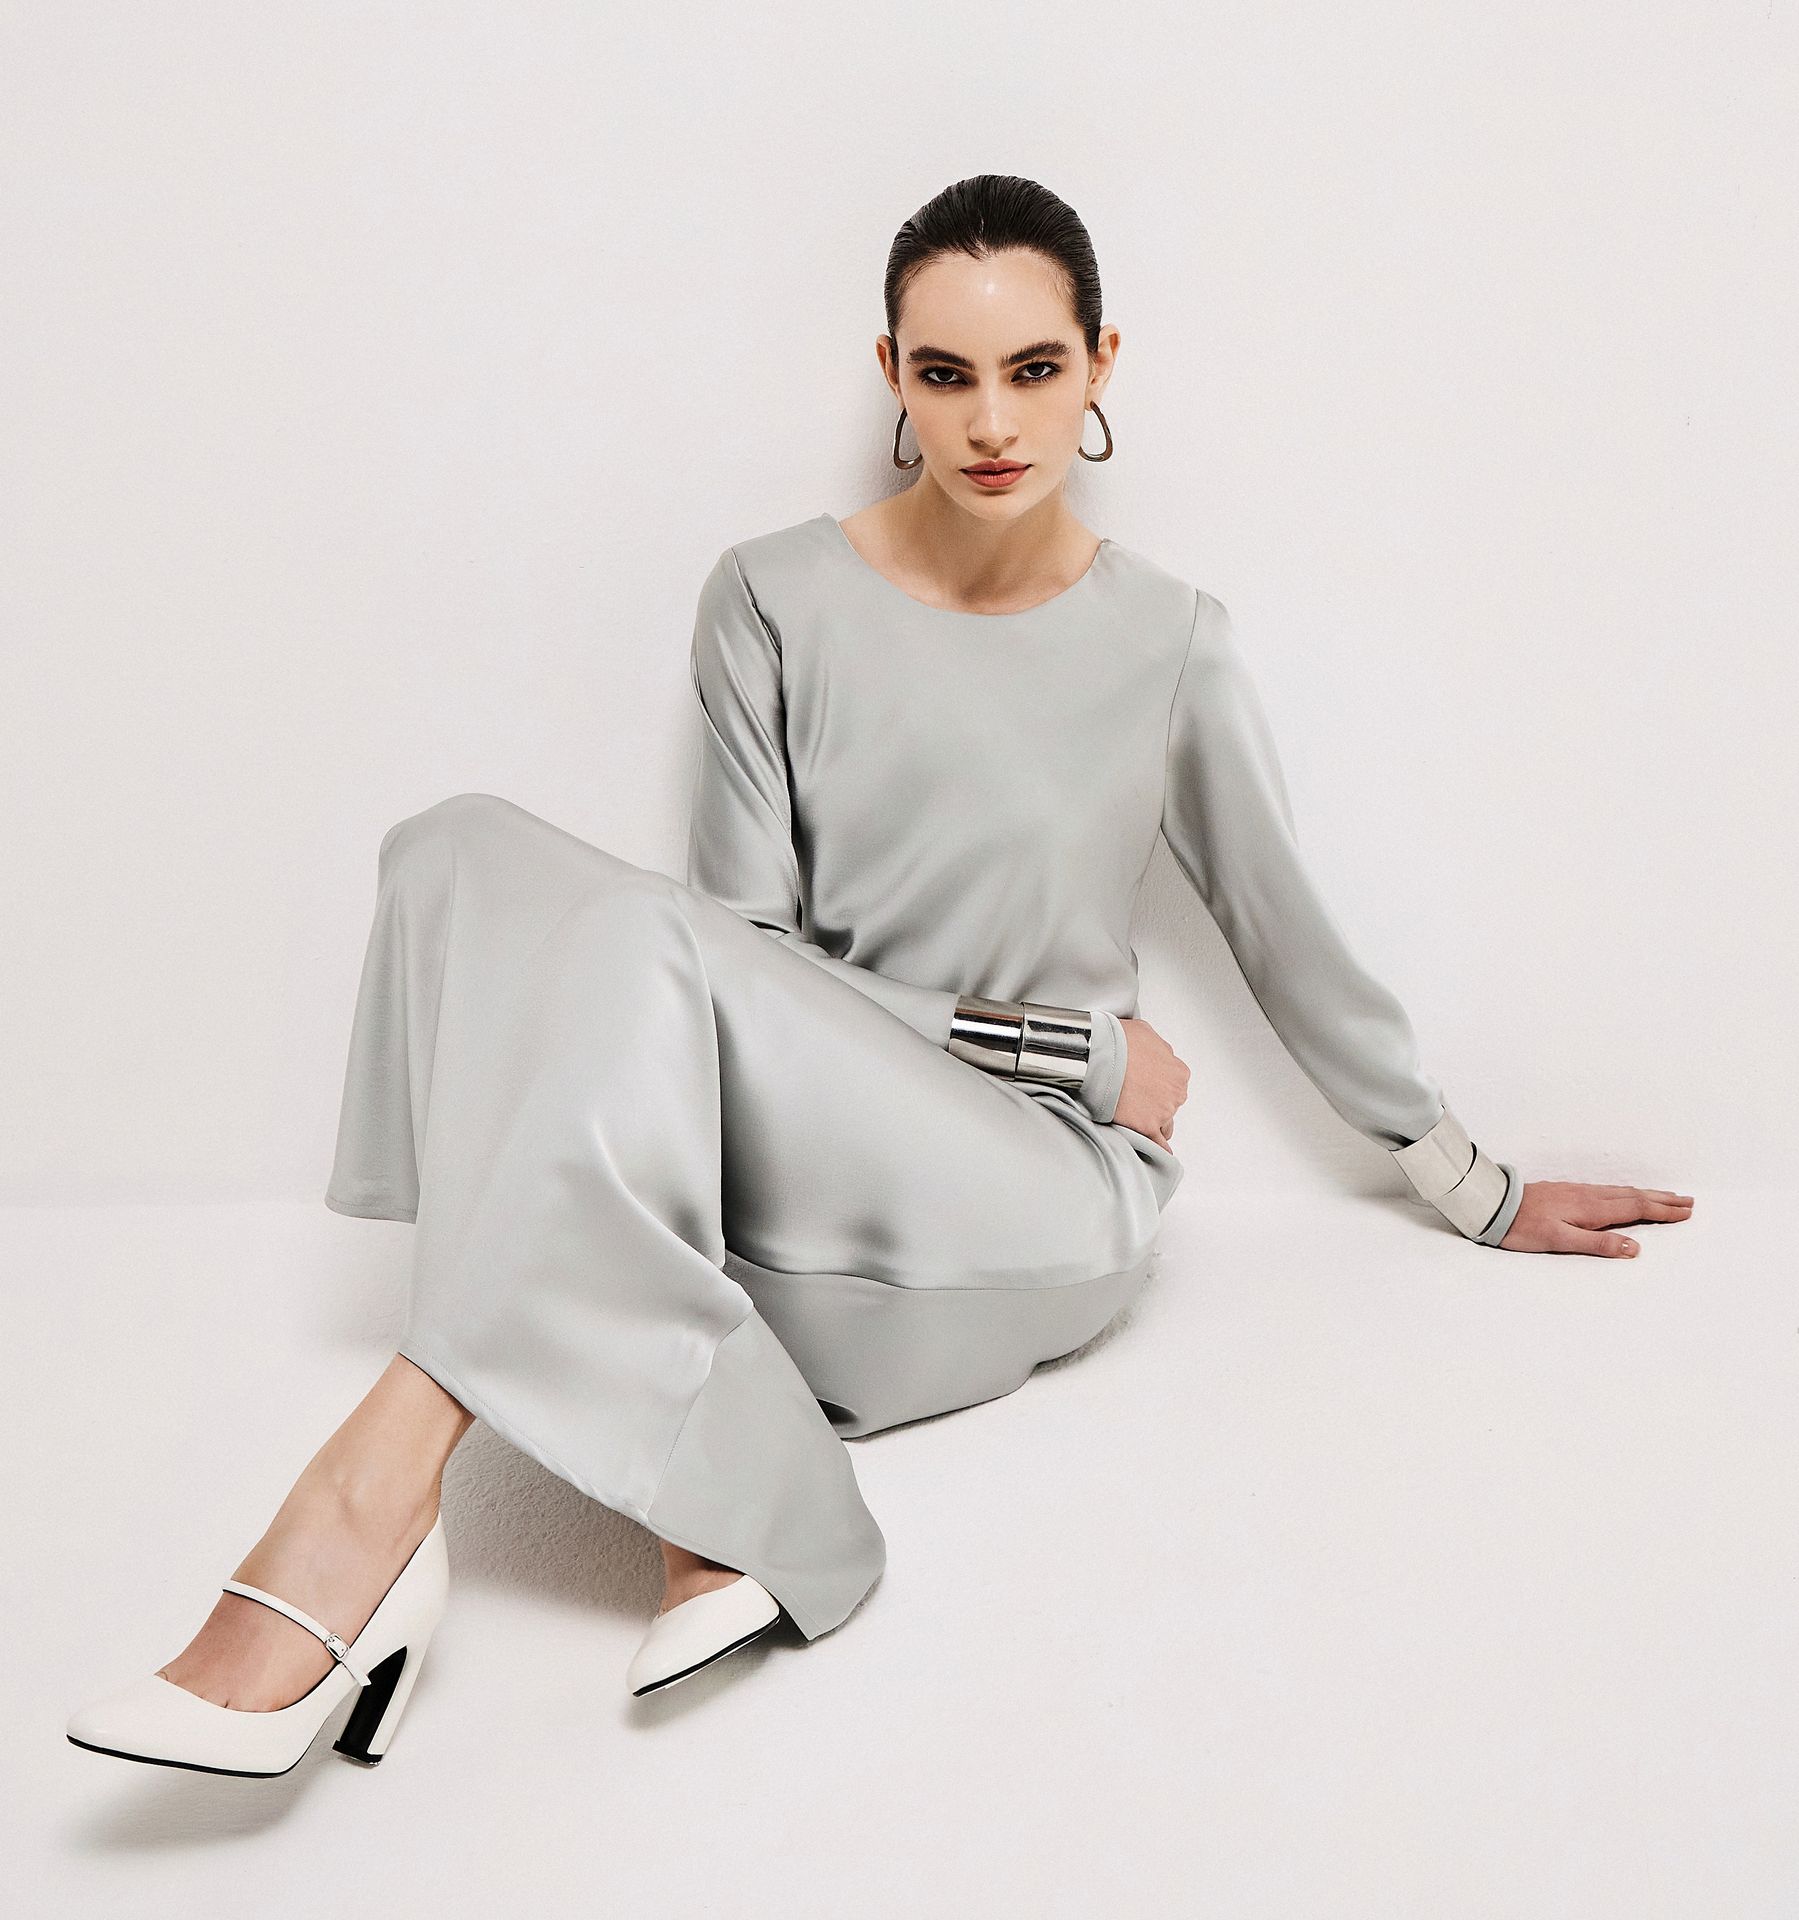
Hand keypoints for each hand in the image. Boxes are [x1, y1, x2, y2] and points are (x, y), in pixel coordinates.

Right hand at [1112, 1016, 1188, 1146]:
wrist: (1100, 1056)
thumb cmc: (1119, 1041)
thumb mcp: (1145, 1032)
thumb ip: (1156, 1046)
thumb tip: (1154, 1050)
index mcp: (1178, 1071)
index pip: (1174, 1084)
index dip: (1158, 1085)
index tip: (1145, 1086)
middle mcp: (1175, 1093)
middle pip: (1170, 1105)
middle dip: (1156, 1104)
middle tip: (1135, 1099)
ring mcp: (1162, 1111)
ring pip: (1164, 1125)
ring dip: (1153, 1124)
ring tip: (1136, 1120)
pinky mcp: (1146, 1127)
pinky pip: (1158, 1144)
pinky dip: (1157, 1149)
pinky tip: (1155, 1153)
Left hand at [1498, 1180, 1693, 1254]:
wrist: (1493, 1205)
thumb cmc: (1522, 1227)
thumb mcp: (1559, 1241)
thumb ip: (1597, 1245)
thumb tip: (1635, 1248)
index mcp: (1591, 1208)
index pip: (1635, 1209)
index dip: (1662, 1211)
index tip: (1686, 1212)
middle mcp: (1588, 1196)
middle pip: (1633, 1196)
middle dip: (1662, 1200)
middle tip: (1689, 1202)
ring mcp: (1578, 1192)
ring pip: (1621, 1191)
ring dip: (1647, 1194)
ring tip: (1666, 1197)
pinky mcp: (1568, 1191)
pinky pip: (1608, 1190)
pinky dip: (1627, 1193)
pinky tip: (1625, 1195)